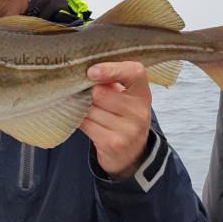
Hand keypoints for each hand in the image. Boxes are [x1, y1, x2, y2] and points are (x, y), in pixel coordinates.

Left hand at [79, 61, 150, 179]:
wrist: (131, 152)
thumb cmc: (123, 115)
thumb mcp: (125, 96)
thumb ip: (110, 81)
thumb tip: (85, 73)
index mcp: (142, 93)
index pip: (134, 73)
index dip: (111, 69)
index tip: (91, 71)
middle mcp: (139, 112)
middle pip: (101, 93)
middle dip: (89, 93)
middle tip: (90, 97)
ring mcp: (128, 130)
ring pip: (90, 109)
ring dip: (83, 108)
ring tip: (91, 111)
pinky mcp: (113, 144)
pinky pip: (85, 124)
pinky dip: (80, 120)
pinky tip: (87, 122)